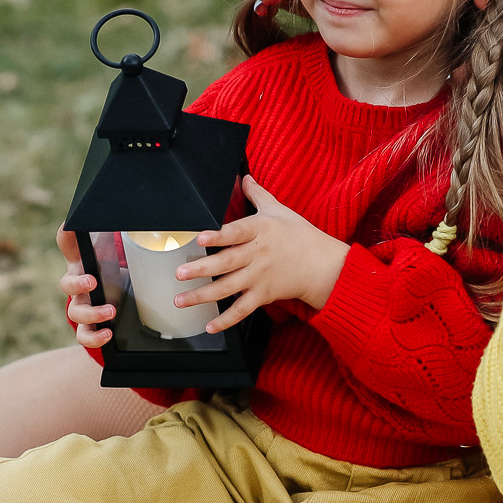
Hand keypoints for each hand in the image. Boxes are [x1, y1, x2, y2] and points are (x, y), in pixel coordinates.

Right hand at [55, 227, 116, 347]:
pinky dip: (94, 338)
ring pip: (75, 314)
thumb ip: (109, 231)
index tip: (70, 226)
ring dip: (91, 313)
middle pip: (66, 284)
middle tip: (92, 281)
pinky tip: (108, 335)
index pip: (67, 243)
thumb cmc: (109, 265)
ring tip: (111, 310)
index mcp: (80, 262)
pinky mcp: (91, 325)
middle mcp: (77, 284)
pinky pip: (84, 336)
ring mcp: (82, 306)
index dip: (66, 234)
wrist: (117, 290)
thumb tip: (116, 209)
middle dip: (77, 283)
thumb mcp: (111, 247)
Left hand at [173, 175, 348, 332]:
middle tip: (179, 273)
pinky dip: (226, 320)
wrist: (323, 265)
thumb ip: (257, 194)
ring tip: (180, 300)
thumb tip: (244, 176)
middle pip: (226, 262)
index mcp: (260, 231)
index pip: (237, 232)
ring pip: (228, 288)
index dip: (218, 235)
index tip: (201, 238)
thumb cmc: (300, 236)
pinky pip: (242, 310)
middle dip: (200, 269)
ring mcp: (259, 277)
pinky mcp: (263, 295)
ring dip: (202, 295)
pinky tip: (209, 326)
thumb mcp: (279, 210)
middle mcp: (258, 255)